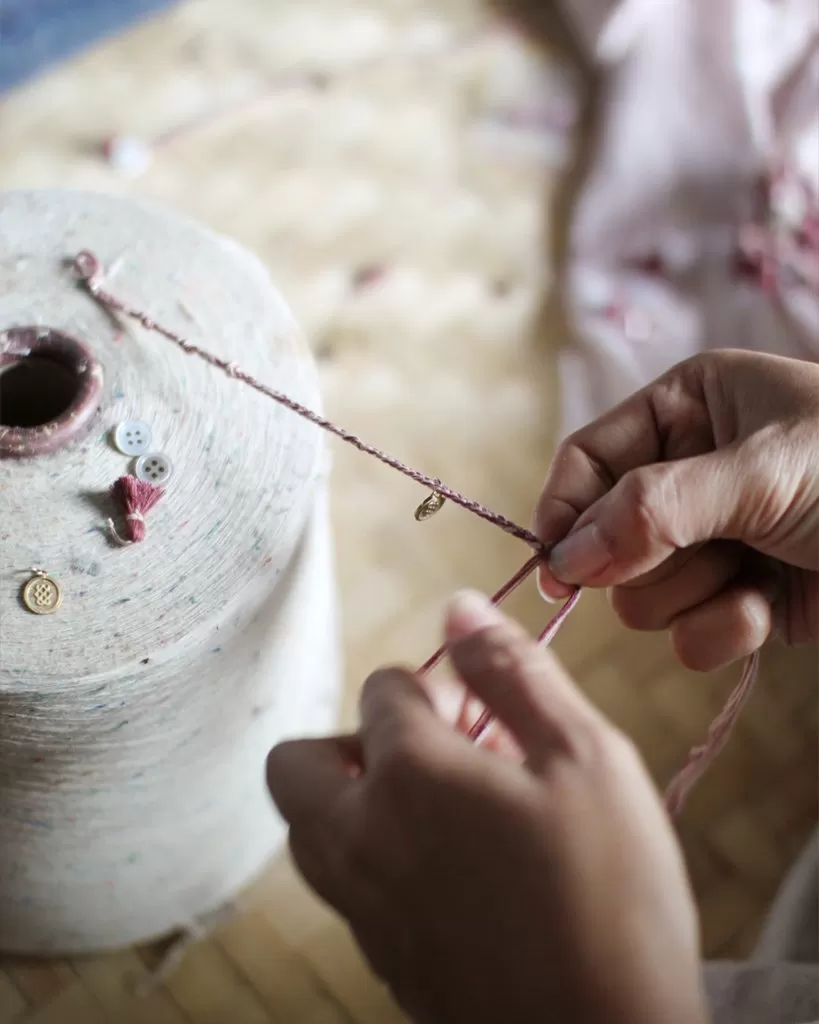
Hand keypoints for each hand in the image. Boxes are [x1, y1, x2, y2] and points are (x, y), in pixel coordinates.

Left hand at [267, 592, 707, 1023]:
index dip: (434, 683)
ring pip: (305, 826)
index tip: (480, 706)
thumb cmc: (611, 894)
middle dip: (355, 737)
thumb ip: (512, 672)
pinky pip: (339, 884)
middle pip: (297, 759)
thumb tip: (459, 607)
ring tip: (440, 806)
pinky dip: (369, 855)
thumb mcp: (586, 758)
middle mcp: (360, 836)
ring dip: (351, 796)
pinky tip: (449, 868)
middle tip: (434, 751)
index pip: (382, 689)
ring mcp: (359, 905)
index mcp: (409, 773)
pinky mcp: (377, 958)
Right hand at [536, 350, 818, 669]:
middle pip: (605, 536)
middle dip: (645, 559)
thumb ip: (652, 508)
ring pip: (640, 593)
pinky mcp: (741, 598)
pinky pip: (687, 632)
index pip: (588, 459)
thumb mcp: (755, 471)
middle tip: (691, 557)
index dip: (563, 511)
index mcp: (688, 408)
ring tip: (750, 575)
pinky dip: (723, 628)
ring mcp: (715, 539)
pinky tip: (768, 609)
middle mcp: (690, 473)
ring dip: (692, 594)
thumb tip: (562, 558)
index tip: (553, 569)